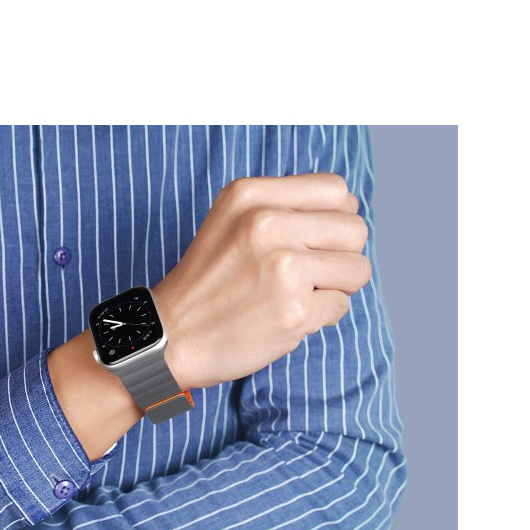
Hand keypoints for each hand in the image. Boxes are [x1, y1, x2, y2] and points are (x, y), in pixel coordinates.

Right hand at [152, 173, 370, 390]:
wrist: (171, 338)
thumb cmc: (208, 283)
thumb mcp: (231, 221)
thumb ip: (283, 207)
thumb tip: (350, 210)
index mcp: (250, 195)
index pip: (336, 190)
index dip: (337, 217)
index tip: (316, 240)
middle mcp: (266, 224)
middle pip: (355, 229)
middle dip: (341, 255)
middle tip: (309, 274)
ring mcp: (283, 268)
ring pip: (357, 269)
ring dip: (336, 287)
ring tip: (298, 295)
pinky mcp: (295, 311)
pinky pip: (341, 307)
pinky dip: (320, 317)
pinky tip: (285, 318)